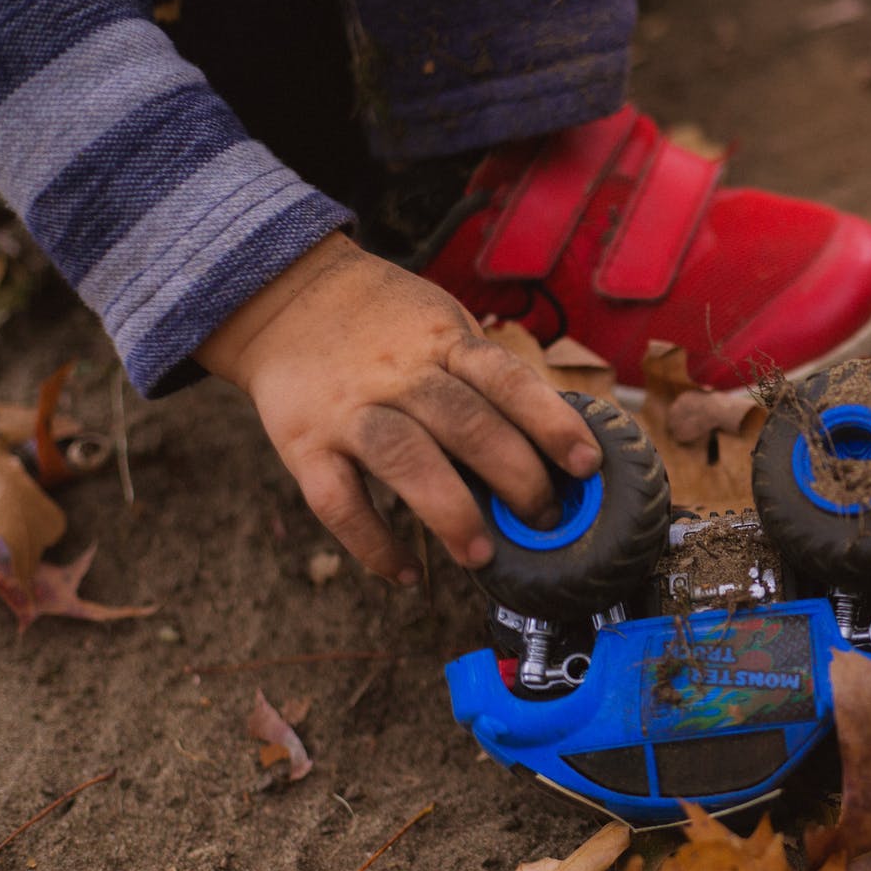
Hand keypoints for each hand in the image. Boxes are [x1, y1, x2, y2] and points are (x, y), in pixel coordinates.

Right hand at [197, 231, 600, 583]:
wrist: (284, 297)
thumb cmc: (387, 324)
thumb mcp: (442, 322)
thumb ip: (486, 375)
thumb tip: (555, 441)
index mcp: (442, 341)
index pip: (507, 380)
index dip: (551, 422)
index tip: (586, 465)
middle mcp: (397, 373)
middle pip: (465, 424)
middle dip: (515, 477)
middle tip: (545, 518)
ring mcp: (348, 410)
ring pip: (405, 460)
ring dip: (449, 512)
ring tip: (482, 554)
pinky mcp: (303, 444)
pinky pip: (336, 502)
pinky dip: (372, 543)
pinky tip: (406, 573)